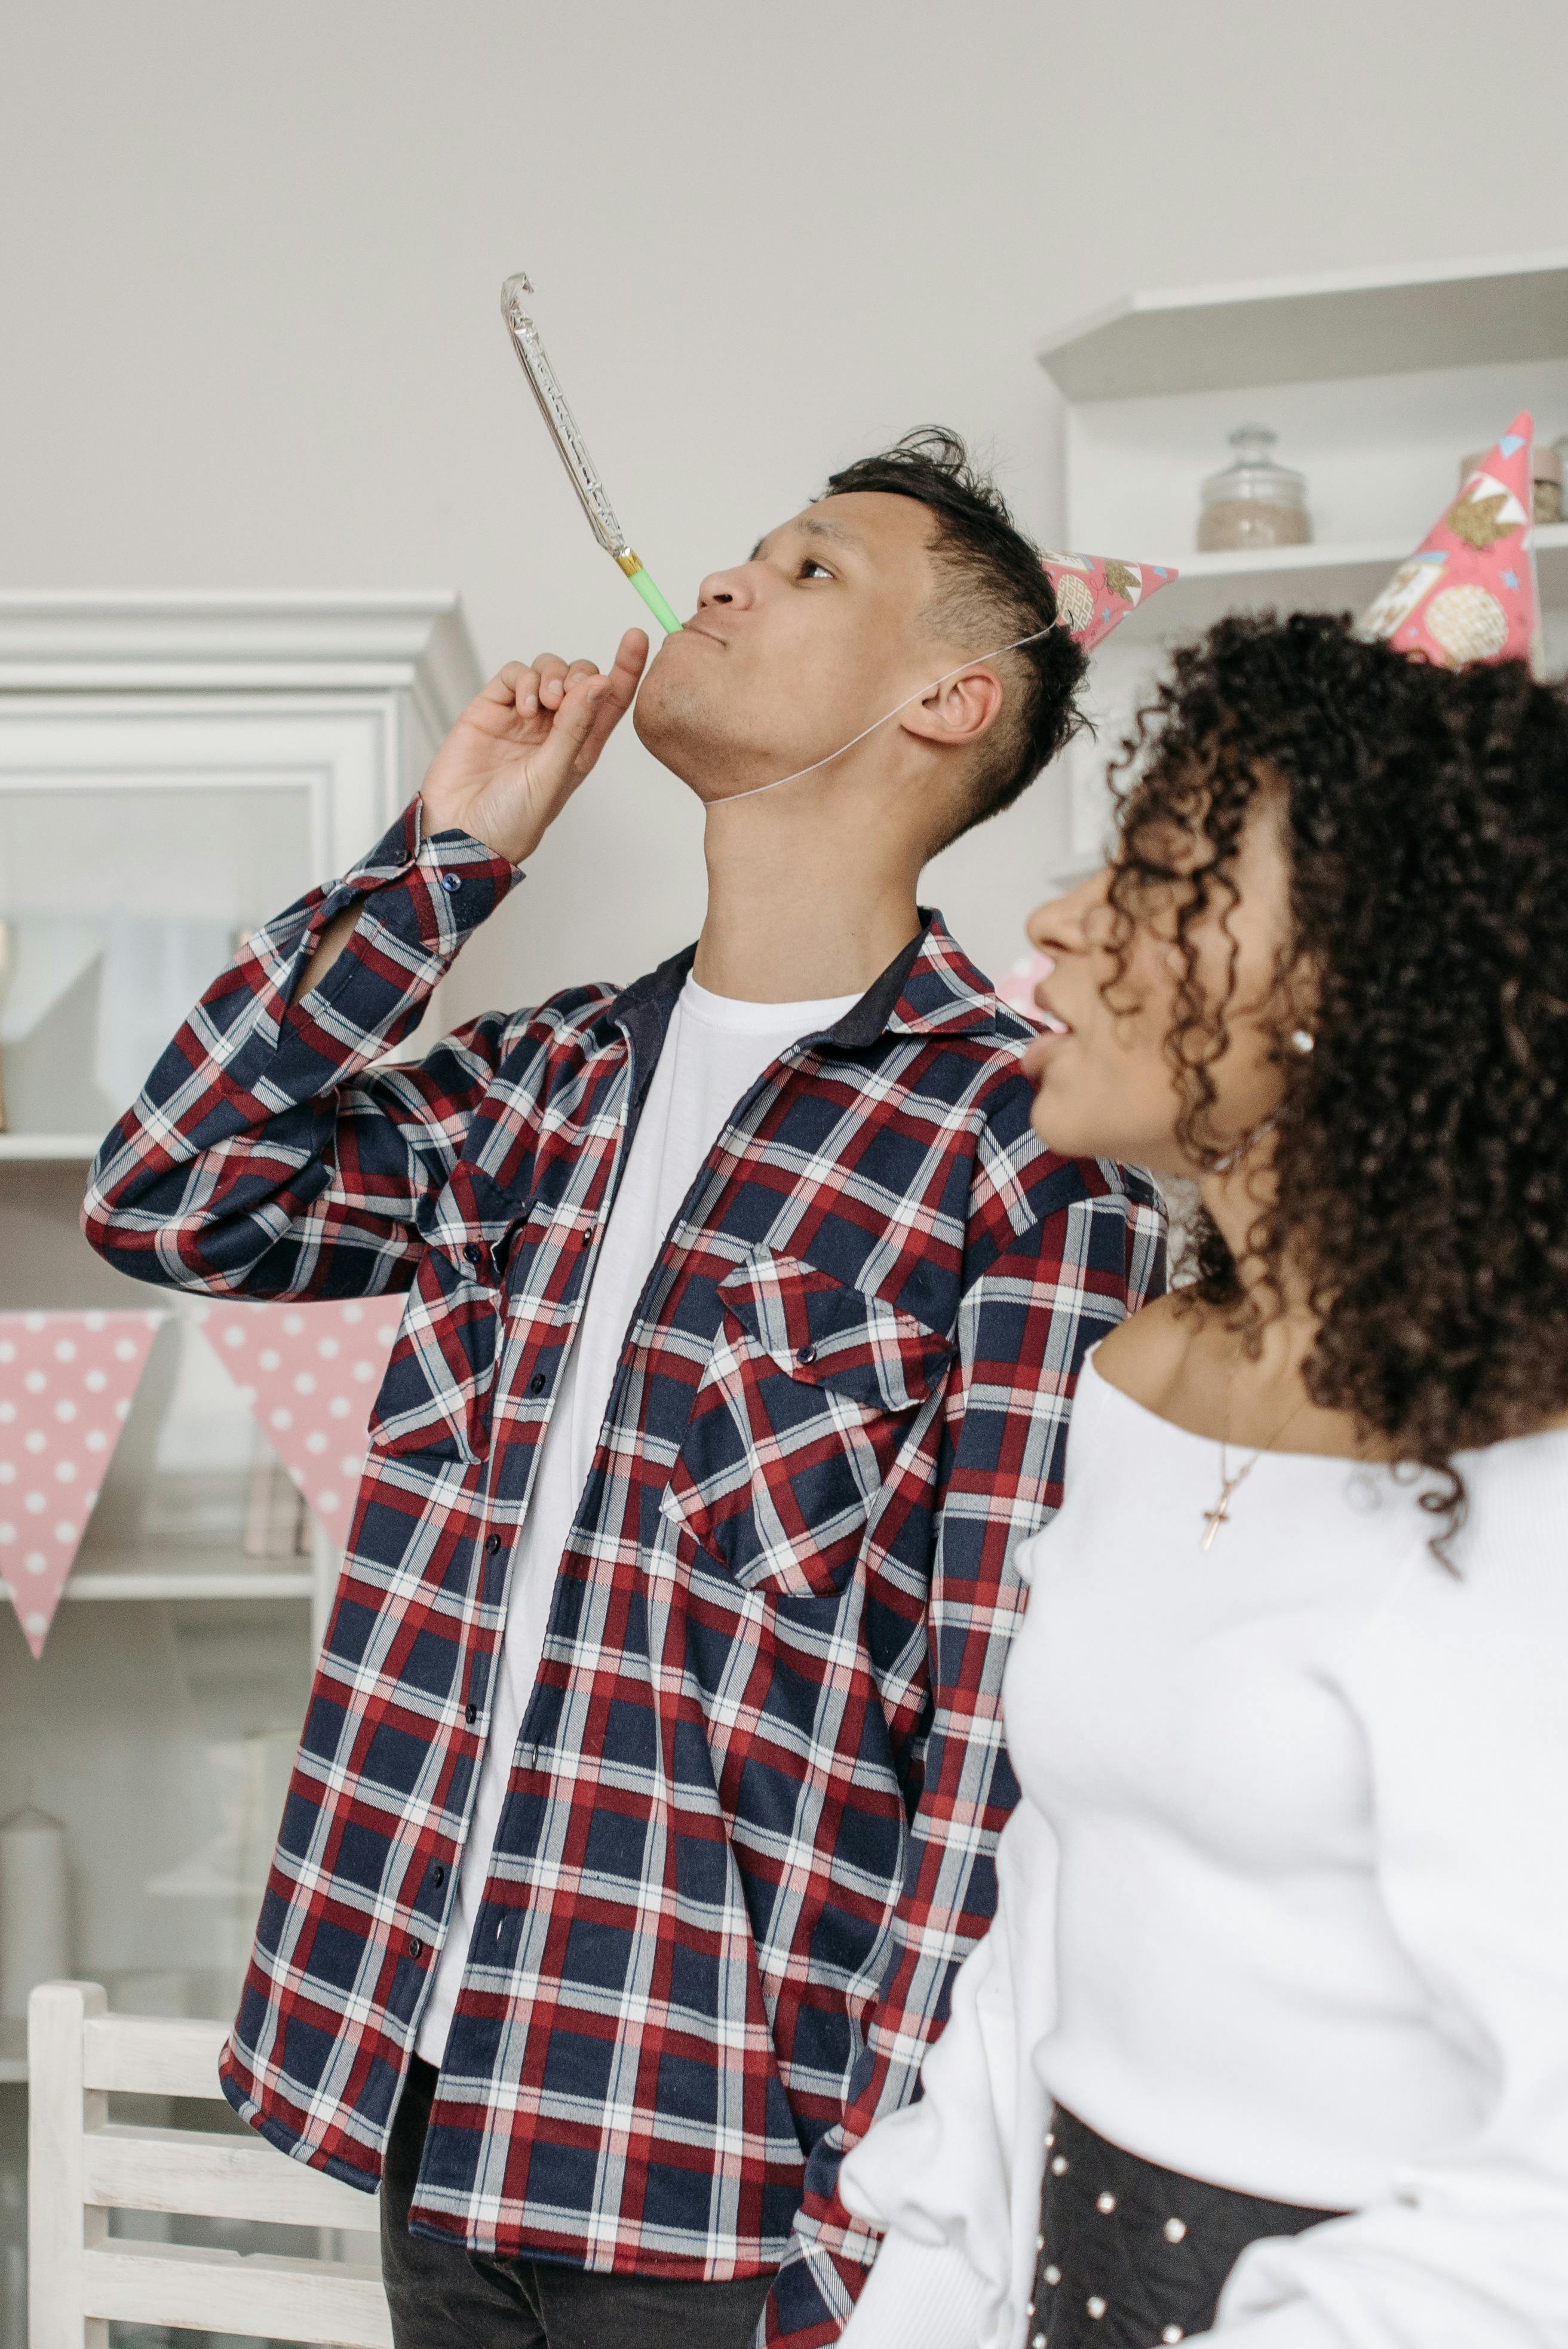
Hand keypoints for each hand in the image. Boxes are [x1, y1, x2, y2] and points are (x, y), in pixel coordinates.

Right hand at [419, 628, 648, 864]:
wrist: (461, 833)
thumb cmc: (511, 820)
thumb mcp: (553, 775)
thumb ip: (576, 727)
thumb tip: (601, 683)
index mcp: (580, 749)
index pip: (610, 700)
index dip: (625, 668)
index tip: (637, 638)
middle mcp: (554, 730)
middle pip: (579, 678)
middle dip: (578, 676)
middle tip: (567, 697)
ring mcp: (522, 718)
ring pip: (547, 671)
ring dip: (551, 677)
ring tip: (544, 705)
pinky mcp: (491, 709)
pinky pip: (513, 675)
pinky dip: (522, 681)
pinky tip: (523, 706)